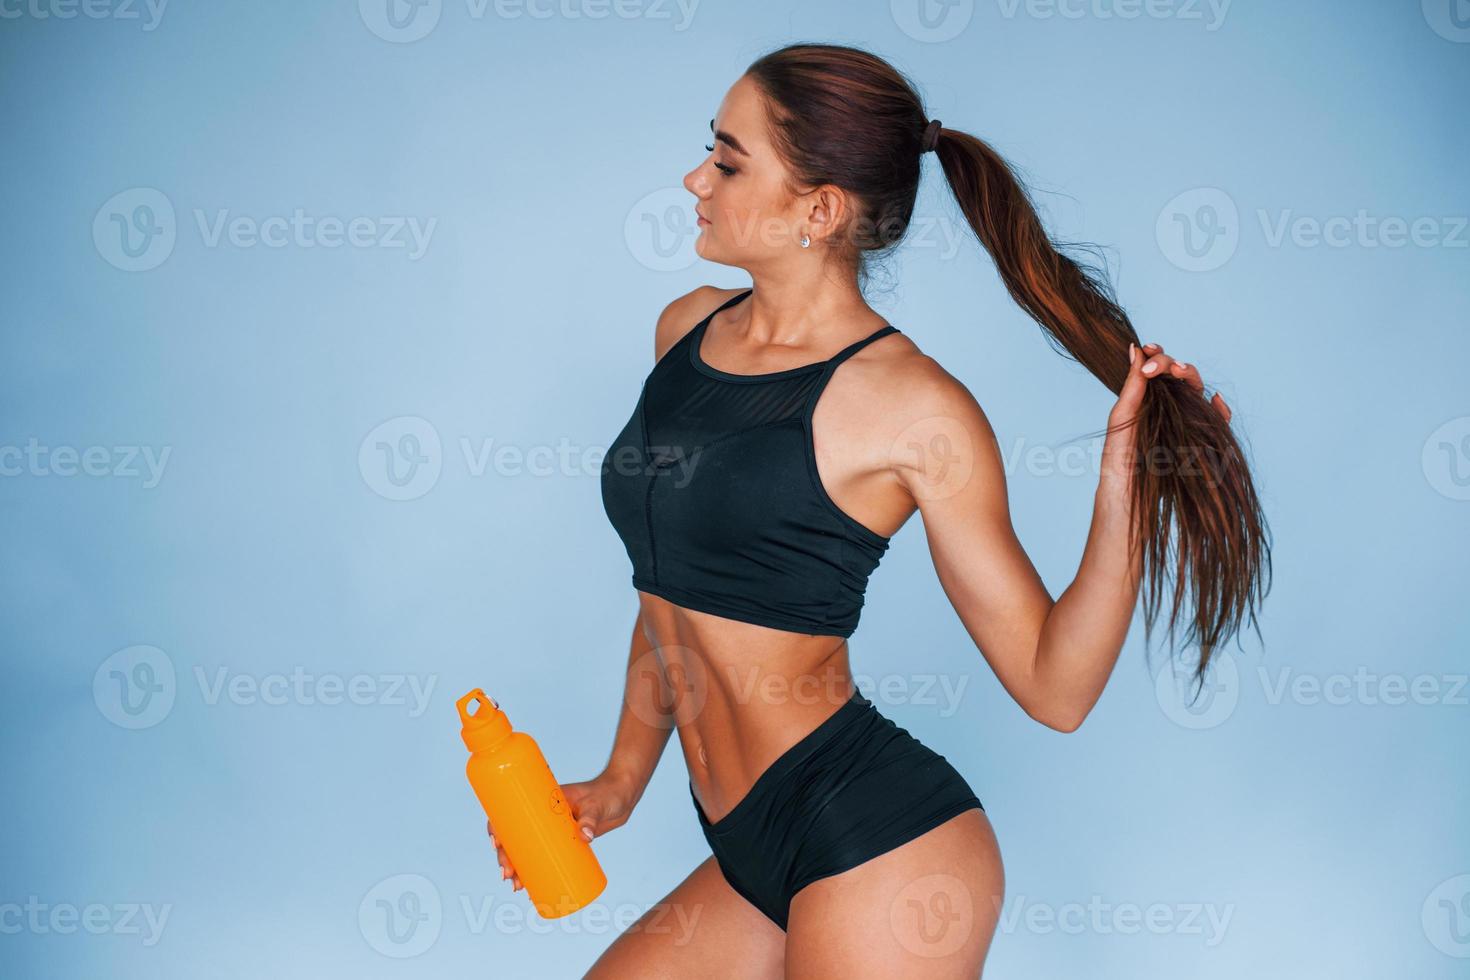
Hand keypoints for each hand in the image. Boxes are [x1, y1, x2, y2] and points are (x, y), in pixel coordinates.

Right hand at [486, 770, 637, 892]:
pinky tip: (529, 887)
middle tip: (508, 876)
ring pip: (528, 850)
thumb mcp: (597, 805)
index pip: (512, 812)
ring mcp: (554, 830)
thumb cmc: (607, 794)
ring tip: (517, 887)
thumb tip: (585, 837)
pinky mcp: (566, 841)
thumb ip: (591, 819)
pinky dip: (536, 871)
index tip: (496, 843)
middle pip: (516, 837)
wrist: (623, 796)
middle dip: (507, 858)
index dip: (498, 827)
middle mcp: (544, 816)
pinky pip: (545, 856)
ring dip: (518, 869)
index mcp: (543, 800)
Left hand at [1102, 341, 1230, 486]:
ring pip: (1198, 390)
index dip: (1158, 355)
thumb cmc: (1119, 453)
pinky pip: (1218, 420)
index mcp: (1149, 396)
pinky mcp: (1199, 437)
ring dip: (1192, 377)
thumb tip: (1136, 347)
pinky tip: (1215, 402)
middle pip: (1180, 374)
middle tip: (1161, 368)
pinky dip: (1221, 410)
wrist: (1128, 487)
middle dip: (1172, 364)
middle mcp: (1169, 404)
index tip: (1149, 348)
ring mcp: (1185, 419)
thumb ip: (1132, 383)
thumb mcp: (1122, 415)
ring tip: (1180, 373)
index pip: (1158, 368)